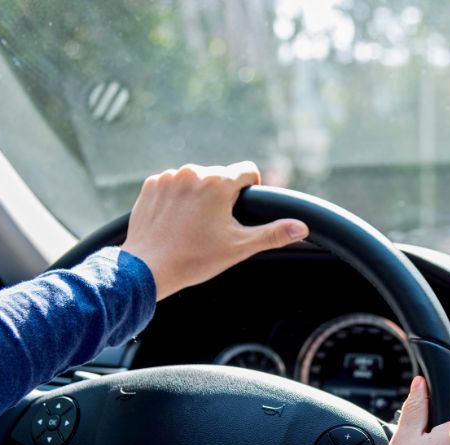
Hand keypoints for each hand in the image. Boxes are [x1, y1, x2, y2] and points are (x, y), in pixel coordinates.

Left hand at [121, 162, 308, 299]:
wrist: (148, 269)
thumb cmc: (195, 259)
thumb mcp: (239, 247)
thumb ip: (273, 233)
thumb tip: (302, 227)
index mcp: (217, 182)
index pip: (247, 171)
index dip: (250, 191)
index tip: (240, 211)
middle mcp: (192, 172)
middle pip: (220, 177)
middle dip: (222, 196)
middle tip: (214, 226)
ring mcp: (168, 177)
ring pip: (195, 180)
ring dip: (199, 196)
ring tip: (192, 226)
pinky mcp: (151, 186)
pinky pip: (172, 185)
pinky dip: (177, 199)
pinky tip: (175, 222)